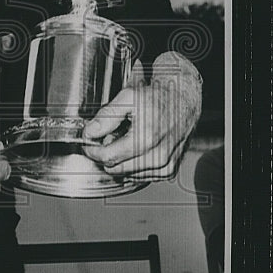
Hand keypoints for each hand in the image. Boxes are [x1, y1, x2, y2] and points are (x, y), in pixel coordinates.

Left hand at [82, 52, 201, 179]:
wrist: (185, 98)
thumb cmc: (160, 96)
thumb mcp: (128, 97)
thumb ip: (106, 117)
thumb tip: (89, 133)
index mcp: (146, 139)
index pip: (107, 157)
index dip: (92, 151)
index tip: (88, 143)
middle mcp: (158, 156)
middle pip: (115, 169)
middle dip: (106, 155)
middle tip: (109, 137)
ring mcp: (165, 166)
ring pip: (127, 175)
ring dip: (121, 160)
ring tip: (127, 139)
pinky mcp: (169, 171)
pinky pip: (141, 176)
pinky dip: (134, 165)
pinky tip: (137, 147)